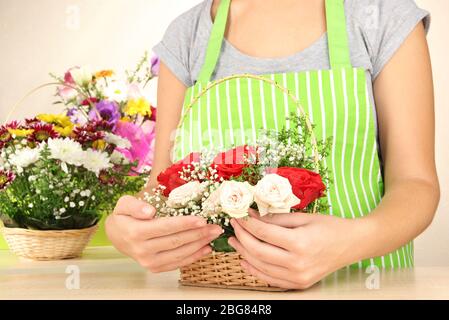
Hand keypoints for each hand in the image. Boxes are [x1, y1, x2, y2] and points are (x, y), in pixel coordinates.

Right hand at [106, 195, 222, 272]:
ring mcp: (149, 262)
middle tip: (216, 227)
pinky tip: (206, 248)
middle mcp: (142, 250)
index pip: (165, 227)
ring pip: (179, 254)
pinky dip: (193, 257)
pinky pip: (177, 264)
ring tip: (213, 236)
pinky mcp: (155, 268)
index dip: (185, 224)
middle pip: (176, 241)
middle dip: (199, 234)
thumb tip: (150, 211)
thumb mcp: (124, 204)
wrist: (116, 236)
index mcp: (136, 232)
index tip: (202, 219)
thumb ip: (134, 205)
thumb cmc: (123, 216)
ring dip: (199, 245)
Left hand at [228, 209, 366, 288]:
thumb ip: (276, 218)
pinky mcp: (299, 284)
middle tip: (233, 227)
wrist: (352, 244)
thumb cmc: (330, 227)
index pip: (263, 233)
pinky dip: (255, 270)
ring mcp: (298, 277)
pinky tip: (245, 260)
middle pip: (258, 251)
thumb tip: (252, 216)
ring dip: (244, 253)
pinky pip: (270, 279)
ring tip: (235, 242)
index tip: (239, 215)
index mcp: (300, 243)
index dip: (247, 223)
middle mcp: (298, 263)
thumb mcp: (303, 217)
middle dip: (242, 237)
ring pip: (261, 267)